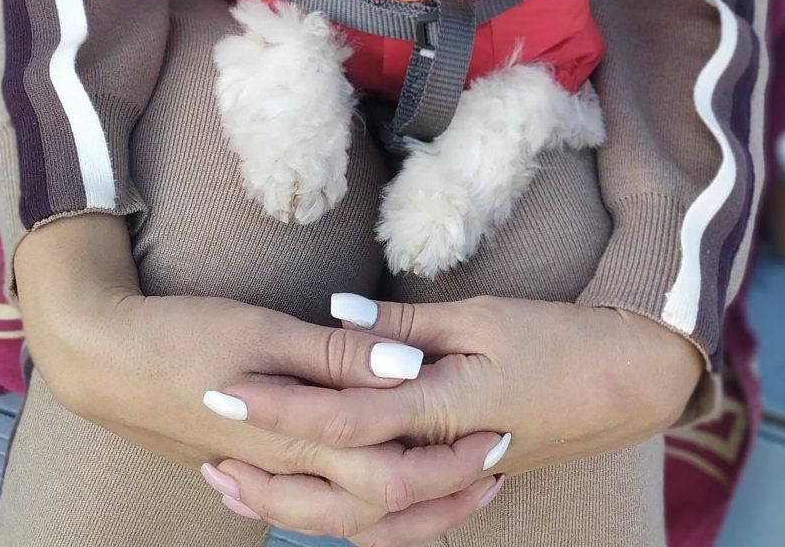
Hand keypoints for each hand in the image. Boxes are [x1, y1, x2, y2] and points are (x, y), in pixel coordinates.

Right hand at [15, 217, 502, 541]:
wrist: (101, 359)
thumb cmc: (183, 335)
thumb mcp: (265, 329)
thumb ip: (338, 355)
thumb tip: (409, 365)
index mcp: (295, 437)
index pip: (387, 473)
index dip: (445, 462)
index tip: (494, 434)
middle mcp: (282, 469)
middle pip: (374, 509)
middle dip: (438, 497)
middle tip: (489, 471)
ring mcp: (260, 472)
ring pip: (342, 517)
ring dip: (401, 507)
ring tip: (447, 486)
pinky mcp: (242, 464)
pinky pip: (310, 504)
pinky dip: (350, 504)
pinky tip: (362, 487)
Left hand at [211, 292, 703, 526]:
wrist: (630, 383)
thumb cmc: (558, 337)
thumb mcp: (481, 314)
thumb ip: (405, 325)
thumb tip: (335, 314)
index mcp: (446, 407)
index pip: (345, 415)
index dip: (280, 405)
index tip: (222, 391)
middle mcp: (445, 458)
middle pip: (340, 482)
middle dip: (271, 471)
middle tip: (209, 457)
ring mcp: (456, 483)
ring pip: (363, 518)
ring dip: (298, 504)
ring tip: (240, 487)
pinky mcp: (467, 489)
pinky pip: (399, 527)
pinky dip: (350, 523)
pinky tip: (318, 507)